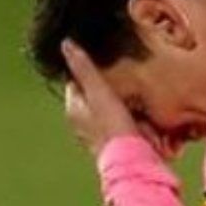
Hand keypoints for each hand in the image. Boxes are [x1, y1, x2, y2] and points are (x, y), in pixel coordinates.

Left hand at [61, 39, 137, 155]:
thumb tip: (65, 43)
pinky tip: (140, 113)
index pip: (75, 80)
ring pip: (107, 108)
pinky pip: (119, 122)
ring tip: (134, 93)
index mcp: (73, 108)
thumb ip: (84, 68)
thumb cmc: (113, 126)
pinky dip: (127, 116)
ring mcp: (96, 133)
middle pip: (92, 94)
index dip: (89, 68)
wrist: (132, 162)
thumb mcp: (99, 91)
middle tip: (122, 75)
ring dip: (119, 100)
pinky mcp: (113, 142)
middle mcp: (81, 123)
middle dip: (106, 85)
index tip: (104, 60)